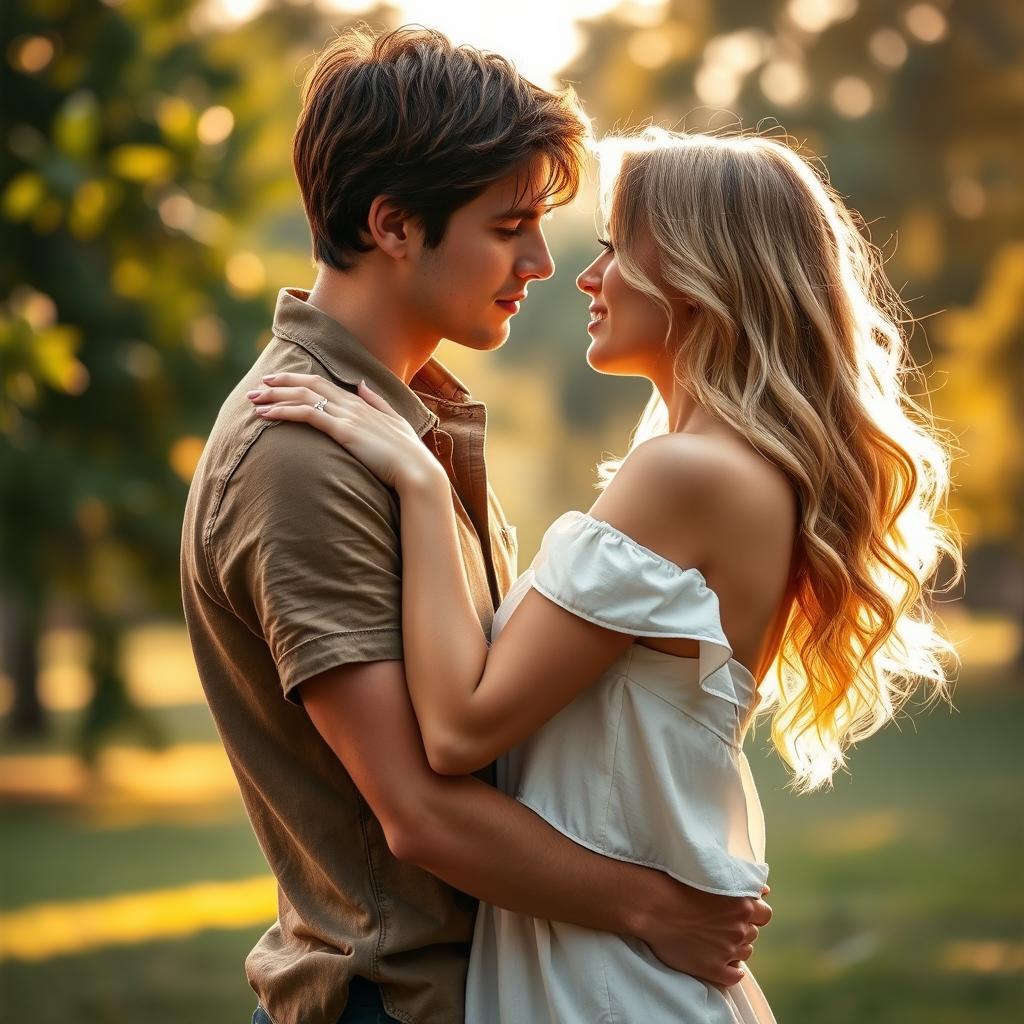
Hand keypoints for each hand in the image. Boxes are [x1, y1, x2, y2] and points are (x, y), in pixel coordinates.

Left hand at [247, 373, 443, 491]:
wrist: (417, 470)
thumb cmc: (407, 453)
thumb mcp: (394, 420)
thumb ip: (376, 401)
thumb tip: (362, 385)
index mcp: (362, 403)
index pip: (323, 383)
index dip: (298, 380)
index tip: (277, 382)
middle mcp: (352, 404)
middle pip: (309, 384)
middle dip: (280, 384)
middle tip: (257, 387)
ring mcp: (347, 416)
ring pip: (303, 396)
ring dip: (275, 396)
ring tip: (253, 400)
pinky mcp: (343, 431)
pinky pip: (307, 414)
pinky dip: (284, 411)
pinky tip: (266, 415)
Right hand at [635, 878, 771, 987]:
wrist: (651, 906)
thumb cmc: (678, 884)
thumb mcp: (714, 876)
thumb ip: (744, 883)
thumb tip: (765, 890)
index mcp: (743, 905)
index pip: (765, 914)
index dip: (752, 913)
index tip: (736, 911)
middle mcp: (739, 929)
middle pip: (753, 933)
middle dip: (741, 928)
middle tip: (719, 923)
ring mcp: (728, 951)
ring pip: (745, 953)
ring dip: (734, 946)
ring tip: (713, 938)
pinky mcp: (714, 969)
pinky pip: (735, 976)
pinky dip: (730, 969)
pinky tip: (718, 960)